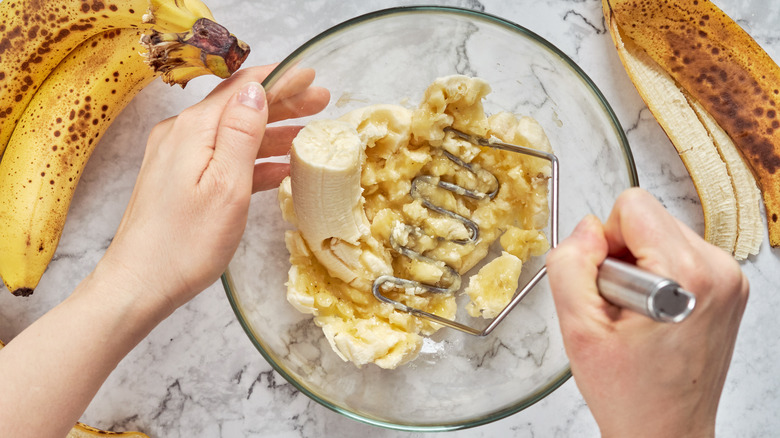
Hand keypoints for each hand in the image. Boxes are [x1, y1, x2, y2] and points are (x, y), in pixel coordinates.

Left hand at [100, 65, 329, 311]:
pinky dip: (254, 160)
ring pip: (234, 134)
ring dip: (273, 131)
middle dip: (282, 102)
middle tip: (321, 100)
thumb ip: (241, 134)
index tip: (311, 74)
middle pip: (239, 107)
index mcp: (194, 130)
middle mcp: (182, 135)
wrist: (139, 285)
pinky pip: (224, 159)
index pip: (243, 89)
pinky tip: (281, 169)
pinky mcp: (180, 181)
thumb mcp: (226, 186)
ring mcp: (178, 158)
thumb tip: (256, 90)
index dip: (280, 79)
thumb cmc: (186, 243)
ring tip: (310, 133)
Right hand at [546, 188, 748, 437]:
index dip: (604, 242)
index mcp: (688, 275)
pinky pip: (676, 252)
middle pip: (648, 217)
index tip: (608, 286)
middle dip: (621, 255)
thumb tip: (586, 228)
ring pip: (660, 233)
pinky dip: (656, 275)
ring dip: (638, 266)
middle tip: (619, 307)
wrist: (666, 431)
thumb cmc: (630, 393)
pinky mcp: (729, 286)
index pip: (633, 205)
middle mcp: (719, 270)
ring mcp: (730, 278)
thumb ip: (571, 264)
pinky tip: (652, 315)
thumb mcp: (577, 328)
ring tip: (636, 315)